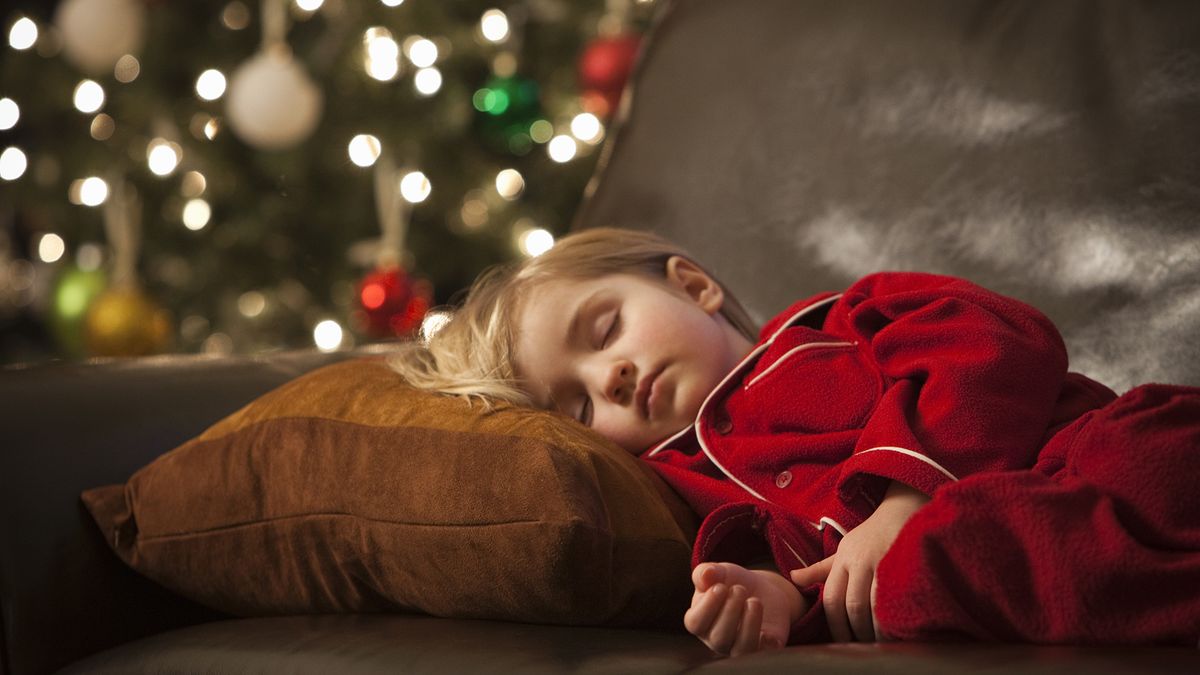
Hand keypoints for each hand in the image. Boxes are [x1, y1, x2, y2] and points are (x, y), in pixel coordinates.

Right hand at [684, 562, 806, 656]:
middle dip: (730, 611)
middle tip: (740, 589)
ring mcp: (739, 646)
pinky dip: (767, 644)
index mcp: (700, 622)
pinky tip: (768, 631)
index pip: (695, 623)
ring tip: (754, 601)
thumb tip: (706, 574)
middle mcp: (717, 639)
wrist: (761, 589)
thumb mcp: (718, 573)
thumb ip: (706, 572)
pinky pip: (764, 653)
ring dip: (749, 625)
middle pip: (718, 637)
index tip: (720, 587)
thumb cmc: (731, 582)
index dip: (707, 606)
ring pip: (741, 649)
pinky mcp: (763, 648)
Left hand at [790, 482, 928, 641]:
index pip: (832, 599)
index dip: (836, 626)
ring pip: (873, 605)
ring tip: (880, 642)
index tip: (844, 642)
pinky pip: (896, 597)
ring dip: (876, 629)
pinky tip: (897, 628)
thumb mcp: (843, 549)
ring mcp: (882, 562)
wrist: (903, 510)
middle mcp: (859, 561)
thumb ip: (819, 569)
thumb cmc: (870, 535)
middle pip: (852, 605)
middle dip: (857, 631)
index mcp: (843, 560)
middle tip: (863, 647)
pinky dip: (894, 616)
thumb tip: (792, 579)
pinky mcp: (903, 564)